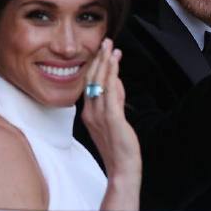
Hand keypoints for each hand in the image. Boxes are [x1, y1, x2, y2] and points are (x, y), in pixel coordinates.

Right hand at [81, 38, 140, 210]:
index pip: (89, 84)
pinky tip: (115, 63)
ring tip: (110, 47)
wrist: (122, 168)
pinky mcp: (112, 119)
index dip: (95, 66)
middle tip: (105, 42)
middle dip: (99, 59)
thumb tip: (117, 82)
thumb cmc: (118, 147)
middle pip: (92, 80)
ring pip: (100, 82)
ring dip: (105, 62)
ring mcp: (99, 115)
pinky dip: (112, 75)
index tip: (102, 51)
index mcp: (88, 113)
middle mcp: (90, 112)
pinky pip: (110, 92)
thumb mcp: (114, 119)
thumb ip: (115, 100)